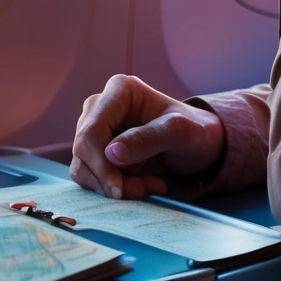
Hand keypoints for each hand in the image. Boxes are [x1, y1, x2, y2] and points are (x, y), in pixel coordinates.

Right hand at [69, 74, 224, 199]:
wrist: (197, 146)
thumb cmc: (193, 131)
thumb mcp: (180, 133)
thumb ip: (149, 139)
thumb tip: (111, 153)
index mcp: (119, 91)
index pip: (91, 131)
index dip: (100, 163)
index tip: (119, 188)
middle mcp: (100, 107)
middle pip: (83, 151)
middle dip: (110, 179)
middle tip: (143, 190)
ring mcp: (96, 130)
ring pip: (83, 168)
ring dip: (115, 186)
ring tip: (149, 186)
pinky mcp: (96, 152)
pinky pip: (93, 178)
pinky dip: (115, 188)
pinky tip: (142, 185)